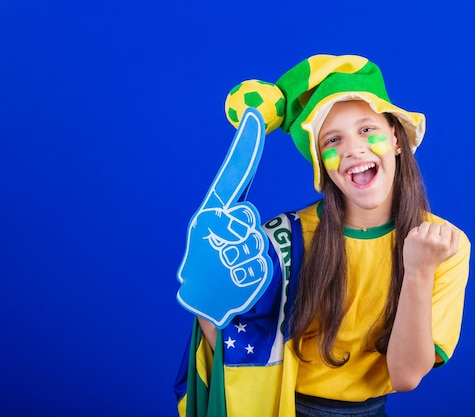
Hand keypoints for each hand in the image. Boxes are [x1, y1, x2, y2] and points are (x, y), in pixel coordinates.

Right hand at [177, 108, 272, 327]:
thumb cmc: (213, 262)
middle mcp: (207, 228)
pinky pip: (260, 267)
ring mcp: (218, 253)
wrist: (201, 303)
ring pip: (256, 242)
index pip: (230, 175)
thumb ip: (229, 213)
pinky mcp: (232, 277)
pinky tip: (237, 284)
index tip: (255, 118)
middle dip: (245, 233)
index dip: (245, 148)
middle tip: (230, 250)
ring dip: (251, 256)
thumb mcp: (214, 233)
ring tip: (232, 269)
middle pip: (248, 216)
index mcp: (206, 213)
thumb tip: (242, 204)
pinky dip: (255, 276)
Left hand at [403, 221, 458, 278]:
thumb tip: (447, 223)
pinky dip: (418, 233)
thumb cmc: (436, 259)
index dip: (444, 232)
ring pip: (426, 224)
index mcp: (444, 243)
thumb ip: (455, 236)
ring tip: (426, 239)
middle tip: (433, 240)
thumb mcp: (451, 251)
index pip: (446, 227)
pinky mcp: (411, 237)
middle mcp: (432, 239)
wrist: (418, 269)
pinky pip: (417, 228)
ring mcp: (420, 238)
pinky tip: (419, 242)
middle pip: (436, 224)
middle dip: (435, 230)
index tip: (440, 239)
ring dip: (426, 230)